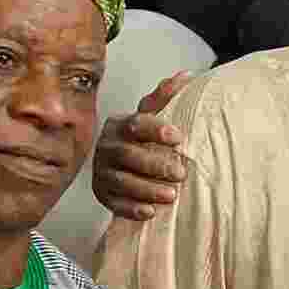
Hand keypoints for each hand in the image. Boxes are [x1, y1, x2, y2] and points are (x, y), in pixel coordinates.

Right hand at [91, 72, 194, 220]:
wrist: (123, 163)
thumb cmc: (142, 138)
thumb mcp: (153, 116)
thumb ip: (166, 99)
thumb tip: (185, 76)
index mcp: (121, 124)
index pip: (136, 124)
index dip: (156, 130)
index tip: (178, 137)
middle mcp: (108, 147)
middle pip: (128, 155)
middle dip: (155, 164)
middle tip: (181, 173)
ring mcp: (102, 171)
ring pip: (121, 181)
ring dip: (146, 189)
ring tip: (171, 195)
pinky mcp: (102, 193)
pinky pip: (114, 203)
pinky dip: (131, 208)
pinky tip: (149, 212)